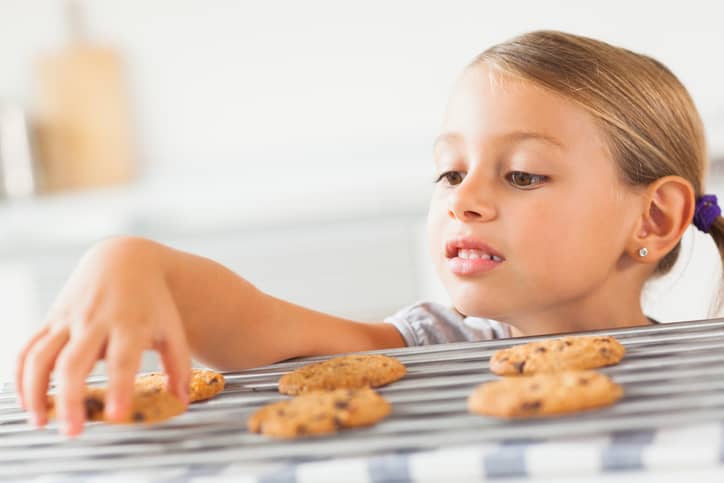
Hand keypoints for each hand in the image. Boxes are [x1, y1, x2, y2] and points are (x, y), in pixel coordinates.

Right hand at [15, 237, 190, 435]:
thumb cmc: (153, 301)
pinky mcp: (52, 319)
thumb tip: (182, 401)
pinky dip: (21, 376)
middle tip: (73, 432)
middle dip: (70, 399)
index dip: (119, 387)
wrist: (126, 259)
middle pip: (74, 362)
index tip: (116, 416)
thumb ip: (178, 365)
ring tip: (41, 422)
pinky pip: (28, 348)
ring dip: (36, 391)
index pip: (123, 359)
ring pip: (42, 356)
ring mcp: (69, 319)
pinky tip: (27, 402)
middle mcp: (95, 321)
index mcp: (129, 324)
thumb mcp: (172, 327)